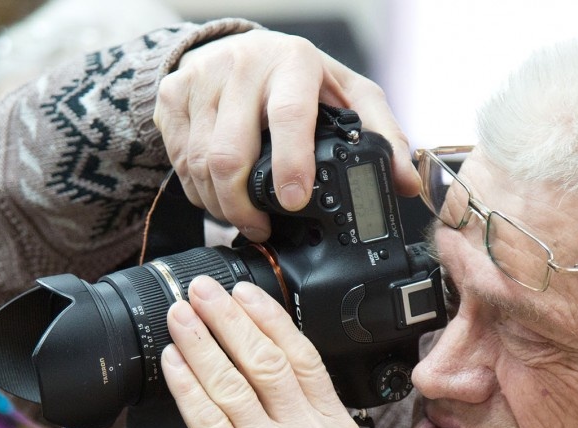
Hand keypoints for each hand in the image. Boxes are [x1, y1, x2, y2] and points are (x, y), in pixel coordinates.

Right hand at [153, 29, 418, 240]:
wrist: (241, 48)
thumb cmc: (302, 79)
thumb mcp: (351, 95)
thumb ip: (382, 136)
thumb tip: (406, 183)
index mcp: (292, 64)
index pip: (287, 116)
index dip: (290, 164)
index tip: (293, 202)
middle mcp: (242, 66)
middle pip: (228, 154)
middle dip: (242, 206)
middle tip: (261, 228)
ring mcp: (200, 80)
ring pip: (198, 164)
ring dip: (219, 205)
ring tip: (242, 217)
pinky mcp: (171, 97)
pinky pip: (177, 161)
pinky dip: (197, 190)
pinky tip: (218, 195)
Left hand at [160, 275, 358, 427]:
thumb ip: (299, 420)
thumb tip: (253, 367)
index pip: (303, 358)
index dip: (269, 317)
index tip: (244, 291)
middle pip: (267, 359)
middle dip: (228, 316)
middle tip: (201, 290)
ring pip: (232, 382)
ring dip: (200, 341)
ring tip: (179, 316)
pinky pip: (206, 417)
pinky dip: (186, 383)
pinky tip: (172, 361)